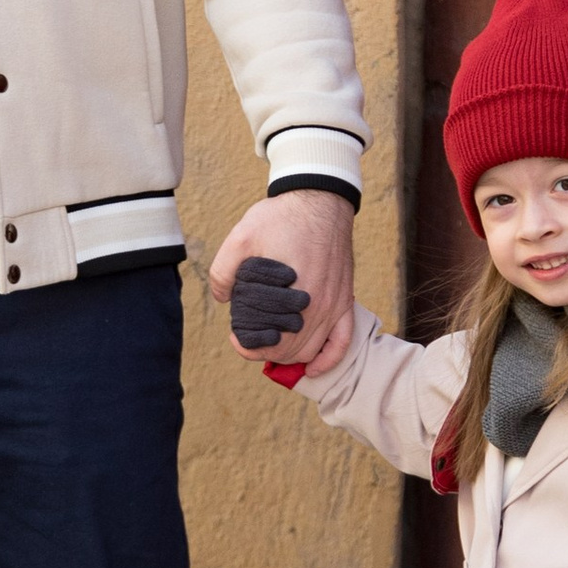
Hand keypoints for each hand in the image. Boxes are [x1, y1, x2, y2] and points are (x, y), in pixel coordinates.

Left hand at [210, 189, 355, 375]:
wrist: (319, 199)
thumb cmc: (281, 217)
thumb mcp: (240, 238)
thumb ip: (223, 271)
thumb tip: (223, 298)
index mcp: (292, 296)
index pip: (270, 344)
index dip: (248, 347)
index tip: (236, 336)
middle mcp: (318, 307)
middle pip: (290, 352)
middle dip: (266, 351)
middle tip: (250, 337)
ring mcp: (335, 305)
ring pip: (312, 350)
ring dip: (290, 355)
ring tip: (272, 342)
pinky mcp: (345, 300)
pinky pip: (343, 341)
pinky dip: (329, 359)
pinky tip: (314, 368)